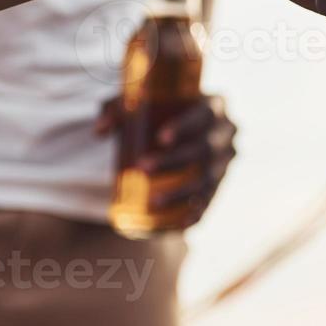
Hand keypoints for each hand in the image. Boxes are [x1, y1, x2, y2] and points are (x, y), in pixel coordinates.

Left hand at [95, 93, 236, 226]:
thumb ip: (118, 110)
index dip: (185, 127)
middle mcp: (225, 134)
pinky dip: (197, 213)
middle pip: (204, 150)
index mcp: (214, 106)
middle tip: (142, 168)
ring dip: (182, 193)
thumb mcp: (140, 102)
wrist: (188, 128)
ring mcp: (225, 161)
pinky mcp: (219, 183)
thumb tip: (100, 131)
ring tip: (153, 202)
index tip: (160, 139)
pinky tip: (181, 223)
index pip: (203, 116)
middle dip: (175, 162)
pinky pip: (211, 200)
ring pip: (208, 180)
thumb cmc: (161, 109)